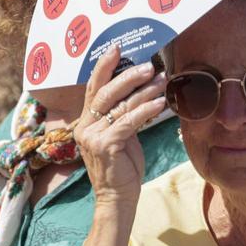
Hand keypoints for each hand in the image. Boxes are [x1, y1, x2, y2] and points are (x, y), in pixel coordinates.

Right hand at [74, 46, 167, 204]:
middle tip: (147, 64)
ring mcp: (92, 136)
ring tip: (161, 79)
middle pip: (104, 92)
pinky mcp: (106, 146)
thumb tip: (139, 91)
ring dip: (143, 91)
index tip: (116, 47)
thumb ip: (121, 115)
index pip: (92, 88)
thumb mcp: (119, 136)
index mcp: (84, 122)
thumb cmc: (121, 167)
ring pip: (119, 106)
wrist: (116, 198)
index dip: (103, 66)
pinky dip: (146, 110)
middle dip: (126, 75)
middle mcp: (84, 127)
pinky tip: (161, 103)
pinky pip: (128, 121)